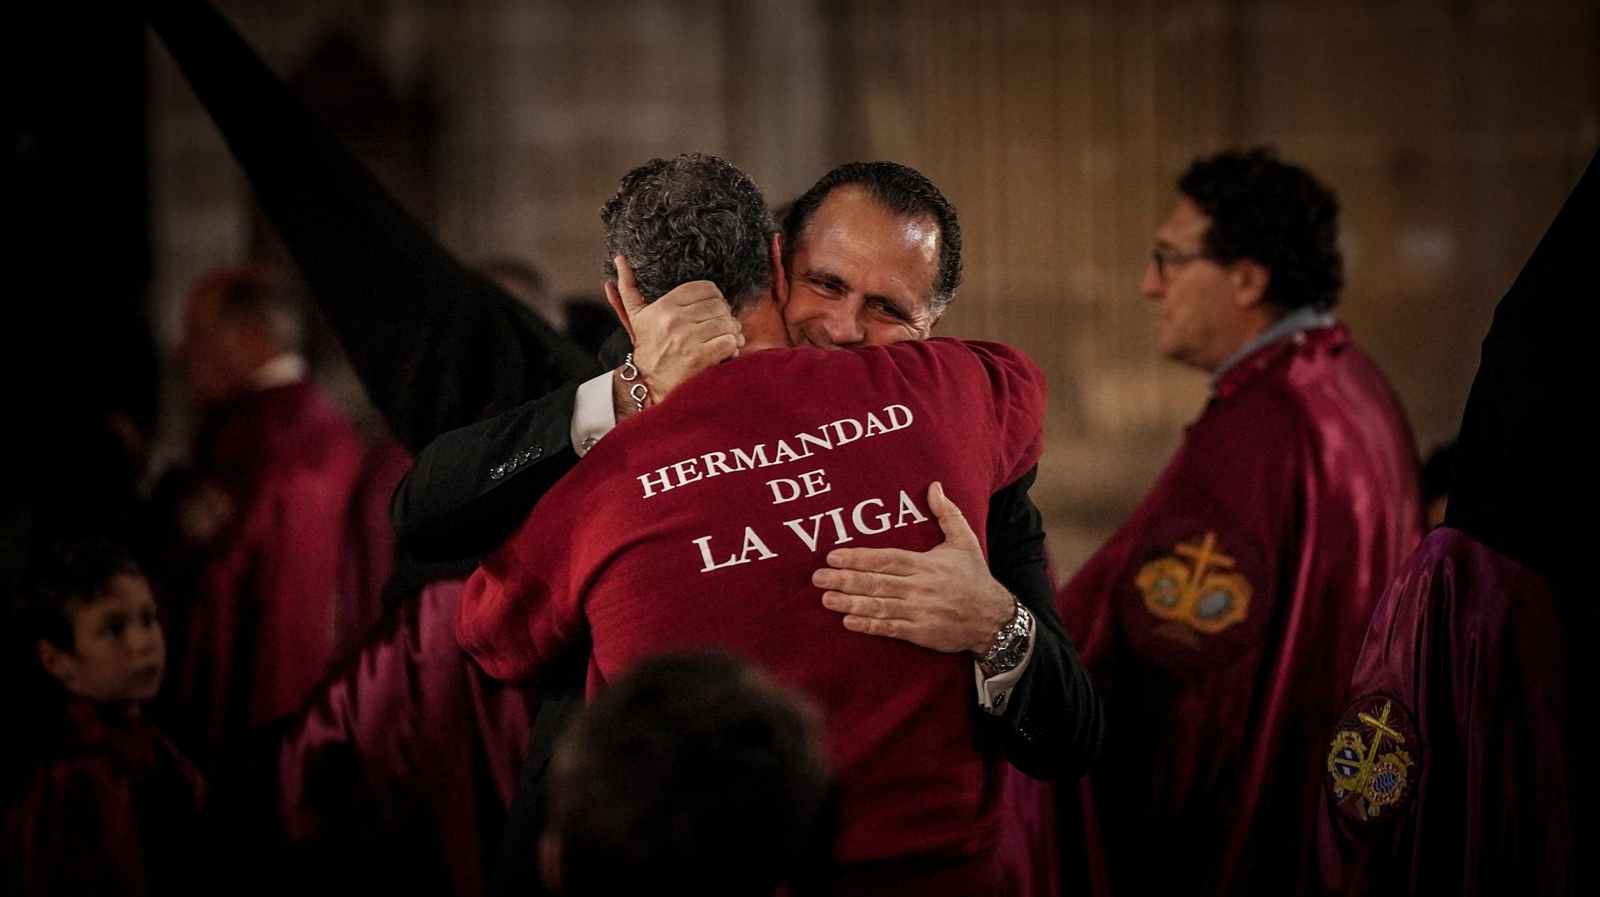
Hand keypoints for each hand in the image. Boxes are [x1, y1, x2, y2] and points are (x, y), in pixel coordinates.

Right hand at [607, 255, 741, 418]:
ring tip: (726, 338)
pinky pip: (729, 342)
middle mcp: (674, 320)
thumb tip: (620, 259)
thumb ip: (628, 288)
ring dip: (731, 332)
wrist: (647, 384)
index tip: (712, 309)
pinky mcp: (699, 358)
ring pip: (726, 323)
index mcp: (664, 307)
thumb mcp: (636, 317)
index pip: (705, 288)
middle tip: (722, 325)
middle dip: (725, 315)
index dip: (715, 297)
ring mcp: (687, 339)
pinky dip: (732, 347)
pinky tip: (725, 351)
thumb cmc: (647, 349)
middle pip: (718, 305)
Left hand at [813, 482, 1014, 654]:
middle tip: (817, 578)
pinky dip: (869, 626)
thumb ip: (947, 513)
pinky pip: (891, 628)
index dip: (858, 558)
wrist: (994, 618)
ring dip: (850, 603)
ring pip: (879, 606)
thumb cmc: (975, 577)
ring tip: (826, 599)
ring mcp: (919, 611)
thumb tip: (934, 485)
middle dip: (845, 580)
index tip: (833, 556)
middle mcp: (919, 587)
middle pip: (876, 582)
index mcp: (925, 564)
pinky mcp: (921, 632)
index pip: (886, 559)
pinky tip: (848, 622)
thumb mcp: (964, 541)